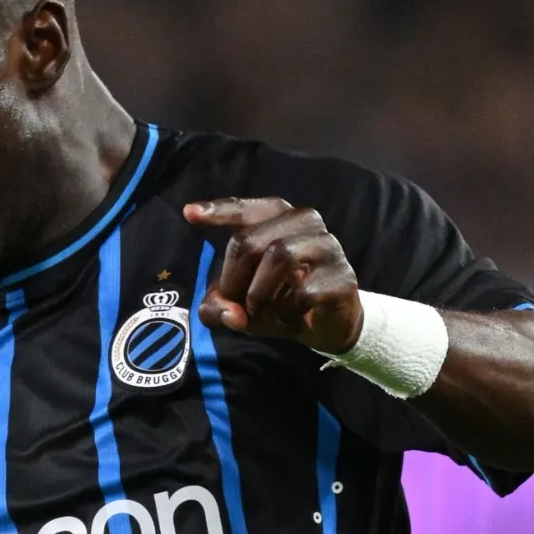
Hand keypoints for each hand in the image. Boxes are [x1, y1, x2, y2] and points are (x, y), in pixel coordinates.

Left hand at [182, 197, 362, 354]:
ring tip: (261, 312)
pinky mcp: (344, 277)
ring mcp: (328, 246)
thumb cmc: (277, 300)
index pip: (244, 208)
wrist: (326, 324)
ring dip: (259, 293)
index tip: (188, 213)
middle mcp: (304, 221)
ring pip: (280, 255)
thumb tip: (229, 314)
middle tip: (234, 306)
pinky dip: (287, 311)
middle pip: (250, 242)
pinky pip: (305, 290)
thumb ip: (219, 306)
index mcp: (276, 217)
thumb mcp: (239, 305)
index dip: (217, 211)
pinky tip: (290, 317)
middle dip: (232, 280)